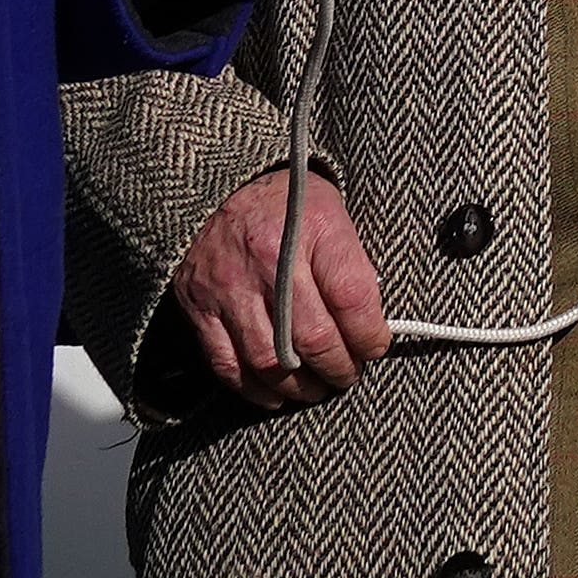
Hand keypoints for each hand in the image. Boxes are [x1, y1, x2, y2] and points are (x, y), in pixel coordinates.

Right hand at [169, 163, 390, 409]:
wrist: (210, 184)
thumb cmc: (282, 199)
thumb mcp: (330, 208)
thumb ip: (349, 260)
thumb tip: (372, 319)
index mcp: (313, 228)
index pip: (353, 297)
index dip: (371, 335)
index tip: (376, 346)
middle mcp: (271, 262)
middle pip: (314, 338)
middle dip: (340, 368)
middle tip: (349, 374)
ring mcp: (231, 289)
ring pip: (272, 361)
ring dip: (302, 386)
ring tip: (318, 388)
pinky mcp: (201, 310)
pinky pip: (229, 365)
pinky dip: (256, 389)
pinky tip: (276, 393)